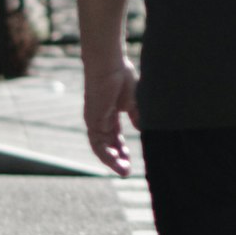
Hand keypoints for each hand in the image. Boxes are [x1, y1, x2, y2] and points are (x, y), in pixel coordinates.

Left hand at [82, 51, 137, 174]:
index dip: (121, 149)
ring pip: (100, 147)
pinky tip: (116, 161)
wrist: (108, 63)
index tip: (130, 161)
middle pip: (107, 144)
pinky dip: (106, 154)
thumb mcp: (133, 101)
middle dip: (117, 159)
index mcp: (109, 113)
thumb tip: (142, 129)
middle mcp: (99, 119)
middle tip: (127, 171)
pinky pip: (97, 143)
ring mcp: (94, 120)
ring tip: (123, 171)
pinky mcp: (92, 120)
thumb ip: (136, 116)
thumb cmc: (121, 75)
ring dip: (111, 161)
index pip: (114, 137)